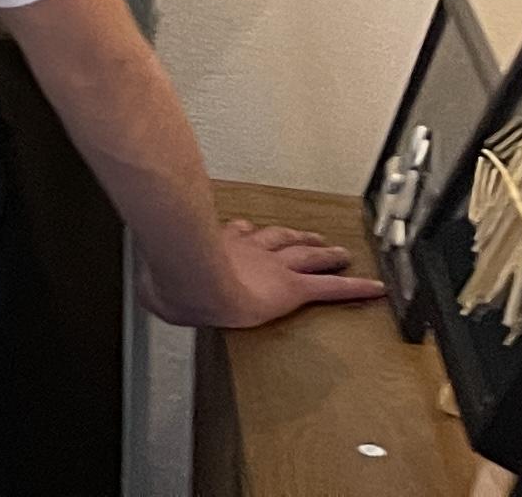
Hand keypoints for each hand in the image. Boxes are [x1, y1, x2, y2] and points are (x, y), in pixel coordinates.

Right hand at [139, 219, 376, 328]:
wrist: (195, 280)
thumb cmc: (174, 279)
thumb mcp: (157, 285)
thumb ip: (159, 286)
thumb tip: (148, 291)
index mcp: (221, 245)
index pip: (239, 234)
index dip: (248, 232)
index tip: (251, 230)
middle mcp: (251, 250)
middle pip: (279, 238)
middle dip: (295, 237)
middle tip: (310, 236)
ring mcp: (275, 267)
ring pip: (306, 256)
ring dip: (322, 252)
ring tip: (337, 252)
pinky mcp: (294, 288)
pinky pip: (331, 288)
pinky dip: (354, 287)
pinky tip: (372, 288)